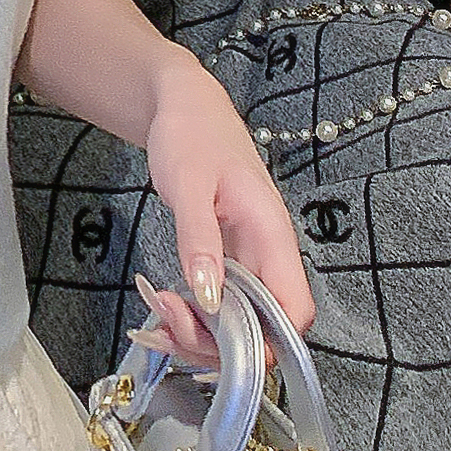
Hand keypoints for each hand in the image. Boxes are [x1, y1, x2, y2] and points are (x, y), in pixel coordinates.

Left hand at [131, 56, 314, 367]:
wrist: (184, 107)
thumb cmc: (192, 134)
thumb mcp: (189, 184)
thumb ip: (199, 239)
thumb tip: (210, 297)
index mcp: (272, 236)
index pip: (295, 311)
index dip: (267, 342)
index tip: (217, 344)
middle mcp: (266, 256)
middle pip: (263, 329)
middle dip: (216, 343)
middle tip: (165, 323)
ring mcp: (246, 261)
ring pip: (237, 324)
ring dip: (197, 334)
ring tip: (155, 314)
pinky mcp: (225, 262)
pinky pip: (217, 307)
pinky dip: (189, 317)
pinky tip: (159, 308)